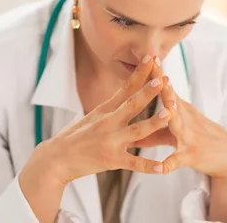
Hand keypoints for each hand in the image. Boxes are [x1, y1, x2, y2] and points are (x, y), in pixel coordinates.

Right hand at [19, 55, 173, 220]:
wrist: (57, 158)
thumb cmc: (77, 135)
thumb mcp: (94, 115)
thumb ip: (114, 105)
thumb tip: (131, 89)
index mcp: (106, 110)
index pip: (125, 88)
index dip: (139, 73)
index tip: (151, 58)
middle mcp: (109, 123)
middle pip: (133, 105)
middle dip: (149, 92)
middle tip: (164, 80)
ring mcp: (110, 141)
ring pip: (137, 131)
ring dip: (154, 122)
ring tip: (169, 115)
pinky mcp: (111, 160)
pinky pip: (133, 163)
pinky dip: (147, 166)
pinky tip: (161, 168)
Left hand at [140, 62, 226, 181]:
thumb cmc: (199, 138)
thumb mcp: (177, 131)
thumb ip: (154, 131)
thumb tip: (131, 130)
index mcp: (180, 110)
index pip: (167, 88)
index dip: (157, 73)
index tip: (149, 56)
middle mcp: (185, 119)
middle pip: (172, 100)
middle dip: (163, 86)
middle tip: (155, 69)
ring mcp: (189, 137)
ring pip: (177, 124)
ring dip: (171, 116)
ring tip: (165, 108)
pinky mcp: (191, 156)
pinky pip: (178, 160)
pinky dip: (169, 164)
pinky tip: (160, 167)